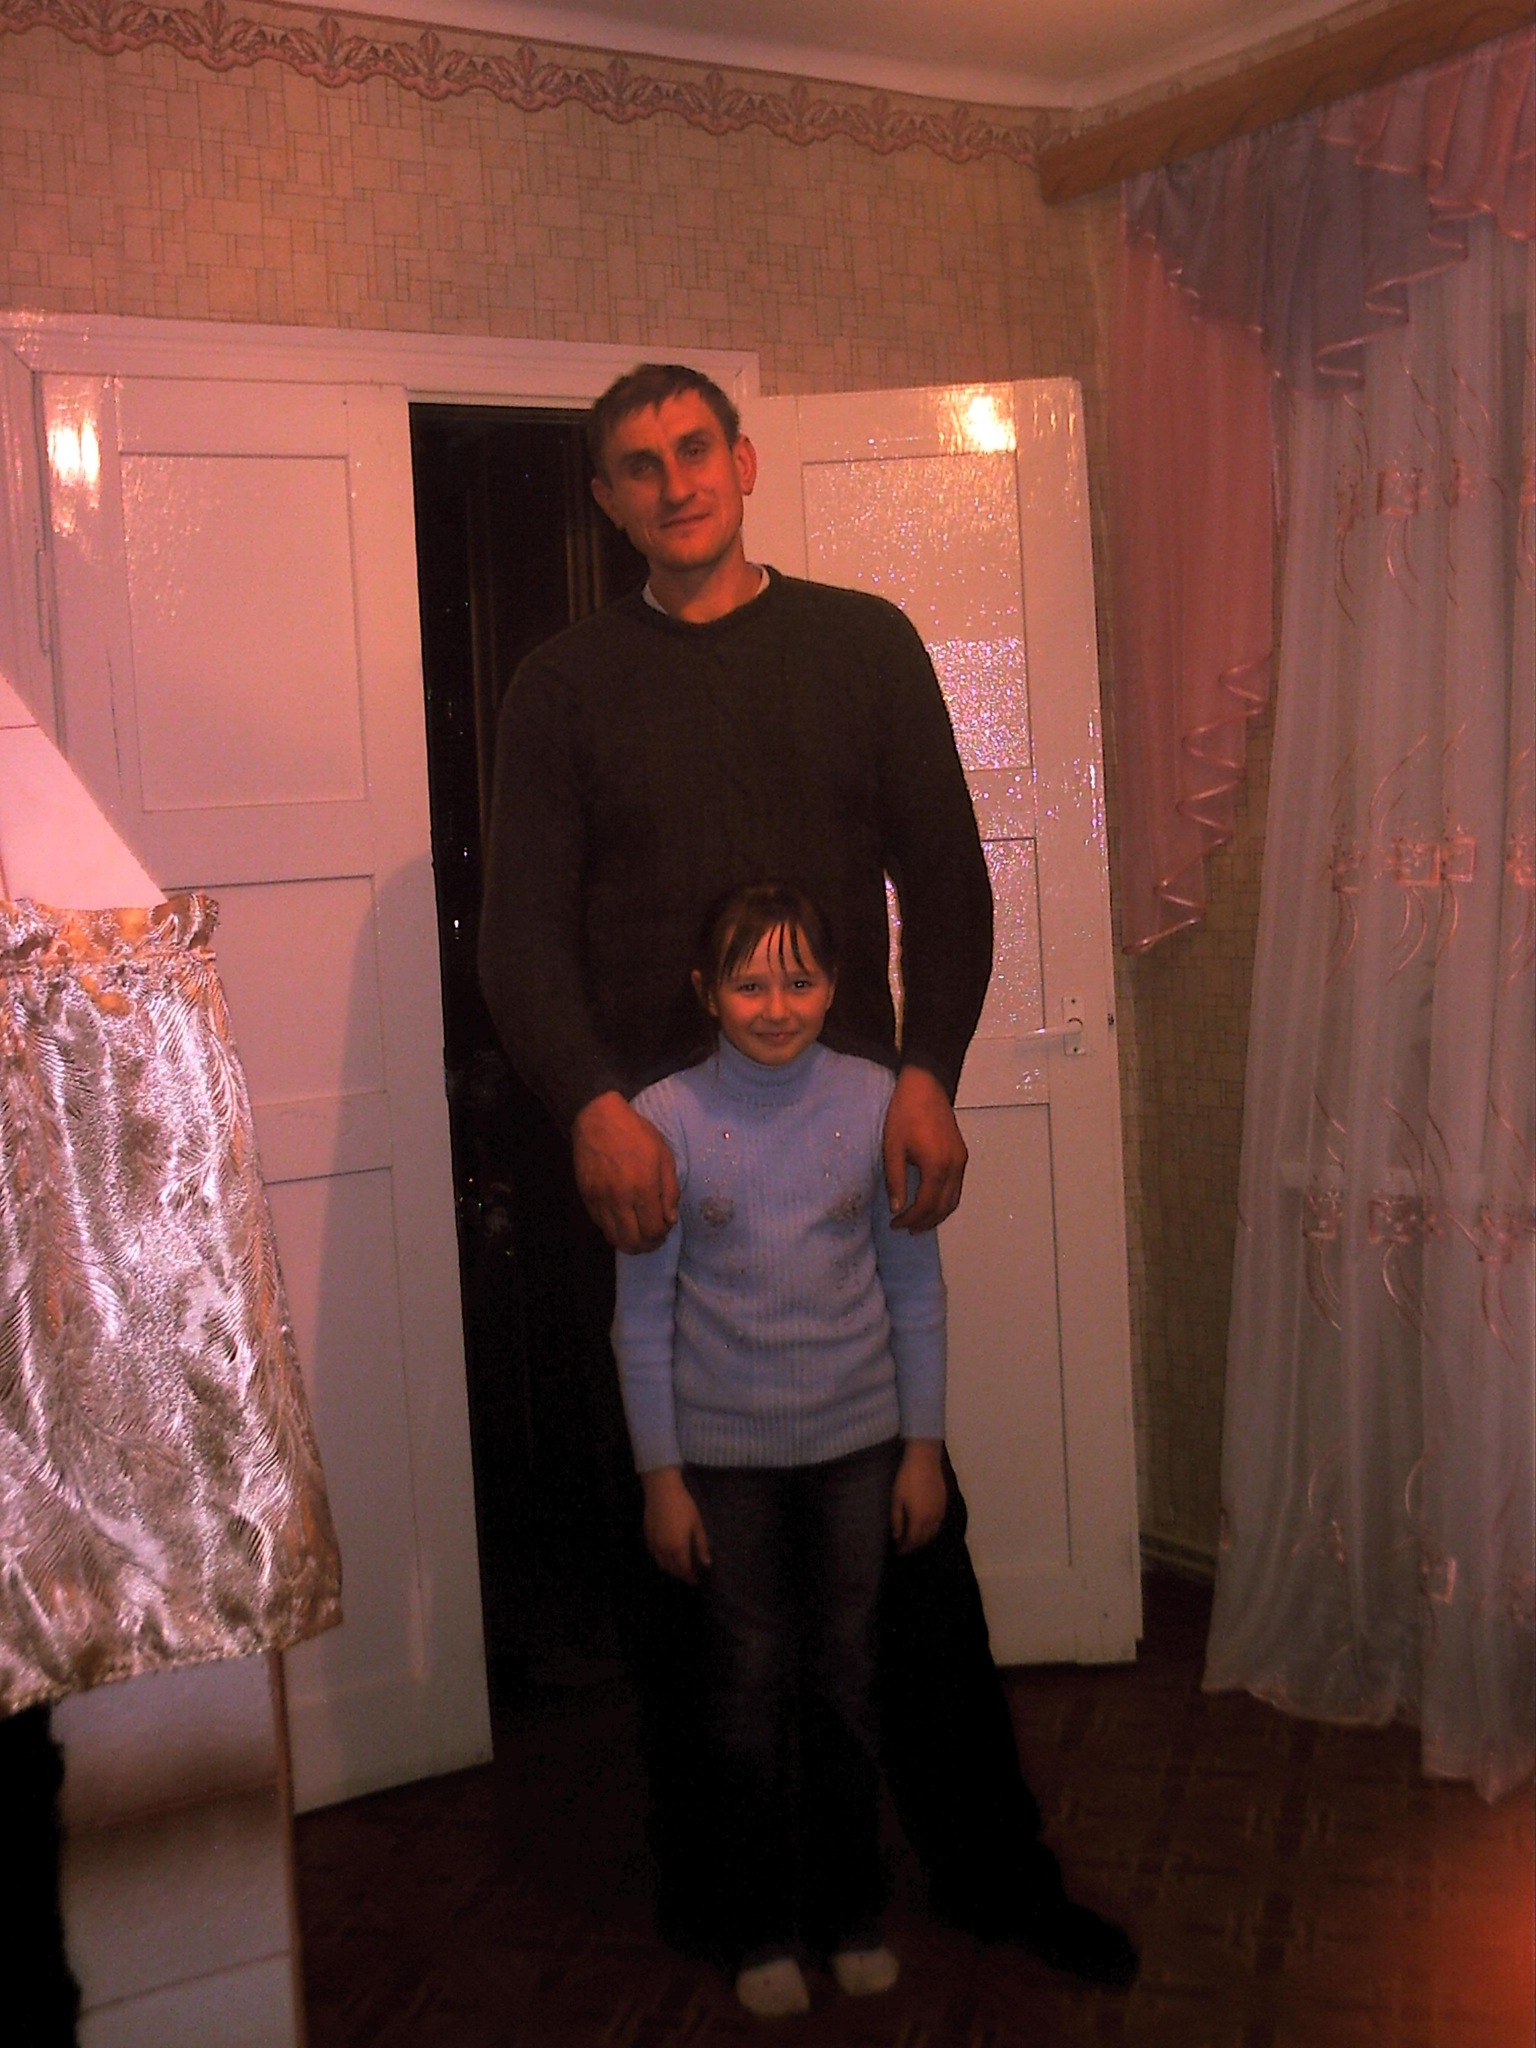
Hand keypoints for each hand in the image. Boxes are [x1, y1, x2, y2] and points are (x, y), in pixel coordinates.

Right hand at [572, 1092, 679, 1251]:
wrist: (598, 1119)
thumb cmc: (637, 1134)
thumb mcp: (664, 1156)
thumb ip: (670, 1191)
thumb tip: (669, 1219)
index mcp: (643, 1188)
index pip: (652, 1231)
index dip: (661, 1236)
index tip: (665, 1227)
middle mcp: (620, 1199)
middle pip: (632, 1242)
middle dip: (646, 1245)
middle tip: (653, 1237)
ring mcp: (600, 1200)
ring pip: (614, 1238)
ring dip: (629, 1242)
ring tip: (638, 1232)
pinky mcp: (586, 1198)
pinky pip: (600, 1225)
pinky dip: (614, 1229)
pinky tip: (622, 1219)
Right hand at [641, 1467, 711, 1582]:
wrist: (662, 1491)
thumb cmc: (683, 1506)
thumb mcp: (697, 1525)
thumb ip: (701, 1546)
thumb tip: (706, 1563)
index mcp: (678, 1548)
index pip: (684, 1569)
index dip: (689, 1577)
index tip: (695, 1581)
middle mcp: (664, 1550)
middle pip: (671, 1569)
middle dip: (680, 1574)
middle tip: (687, 1575)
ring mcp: (654, 1544)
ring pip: (661, 1563)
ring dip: (670, 1568)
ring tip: (678, 1567)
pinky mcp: (647, 1536)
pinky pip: (654, 1554)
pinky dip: (661, 1559)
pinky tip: (666, 1556)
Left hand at [883, 1065, 966, 1230]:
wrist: (925, 1086)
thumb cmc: (904, 1114)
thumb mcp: (893, 1148)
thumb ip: (895, 1180)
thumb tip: (897, 1208)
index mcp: (936, 1165)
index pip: (926, 1204)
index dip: (911, 1218)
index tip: (896, 1224)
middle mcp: (954, 1166)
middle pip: (944, 1206)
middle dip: (925, 1222)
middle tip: (907, 1229)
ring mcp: (961, 1160)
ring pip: (954, 1199)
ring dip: (938, 1214)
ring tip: (919, 1223)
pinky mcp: (961, 1155)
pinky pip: (957, 1187)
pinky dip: (945, 1201)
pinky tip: (931, 1203)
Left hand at [890, 1440, 947, 1552]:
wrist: (925, 1460)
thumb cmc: (907, 1479)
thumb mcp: (897, 1499)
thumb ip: (897, 1520)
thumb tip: (896, 1536)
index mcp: (919, 1519)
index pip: (913, 1541)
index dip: (905, 1548)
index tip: (898, 1552)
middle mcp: (932, 1519)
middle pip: (924, 1539)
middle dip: (914, 1546)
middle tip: (905, 1547)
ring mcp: (940, 1512)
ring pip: (933, 1533)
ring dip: (924, 1539)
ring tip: (914, 1539)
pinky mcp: (944, 1504)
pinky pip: (938, 1524)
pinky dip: (931, 1530)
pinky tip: (924, 1526)